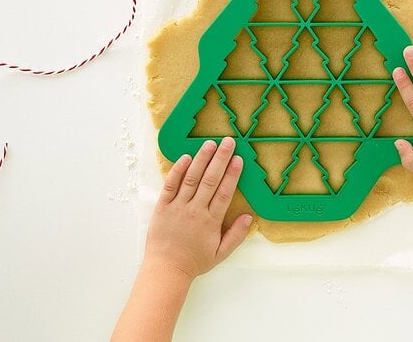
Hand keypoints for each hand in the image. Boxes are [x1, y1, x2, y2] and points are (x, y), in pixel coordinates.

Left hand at [144, 137, 252, 279]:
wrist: (166, 270)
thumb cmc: (194, 261)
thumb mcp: (220, 254)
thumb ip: (236, 235)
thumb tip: (249, 216)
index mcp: (211, 221)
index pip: (224, 192)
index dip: (232, 174)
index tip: (239, 159)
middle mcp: (195, 210)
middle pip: (210, 180)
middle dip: (220, 159)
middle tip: (228, 142)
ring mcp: (178, 207)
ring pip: (191, 178)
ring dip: (201, 159)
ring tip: (210, 143)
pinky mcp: (162, 206)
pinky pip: (170, 185)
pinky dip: (177, 170)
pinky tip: (186, 157)